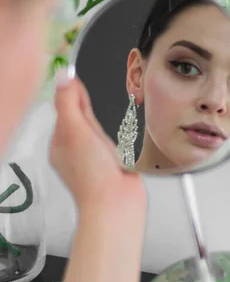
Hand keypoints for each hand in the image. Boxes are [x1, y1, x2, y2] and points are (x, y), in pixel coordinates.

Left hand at [50, 72, 145, 210]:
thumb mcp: (76, 131)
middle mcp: (73, 151)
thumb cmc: (93, 176)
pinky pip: (111, 141)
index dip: (73, 94)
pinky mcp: (110, 163)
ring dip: (103, 121)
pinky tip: (119, 138)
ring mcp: (92, 158)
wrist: (116, 204)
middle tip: (92, 104)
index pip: (63, 109)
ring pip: (96, 129)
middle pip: (81, 118)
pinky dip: (115, 135)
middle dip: (89, 108)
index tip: (79, 80)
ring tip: (105, 123)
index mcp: (59, 143)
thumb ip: (68, 103)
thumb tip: (63, 77)